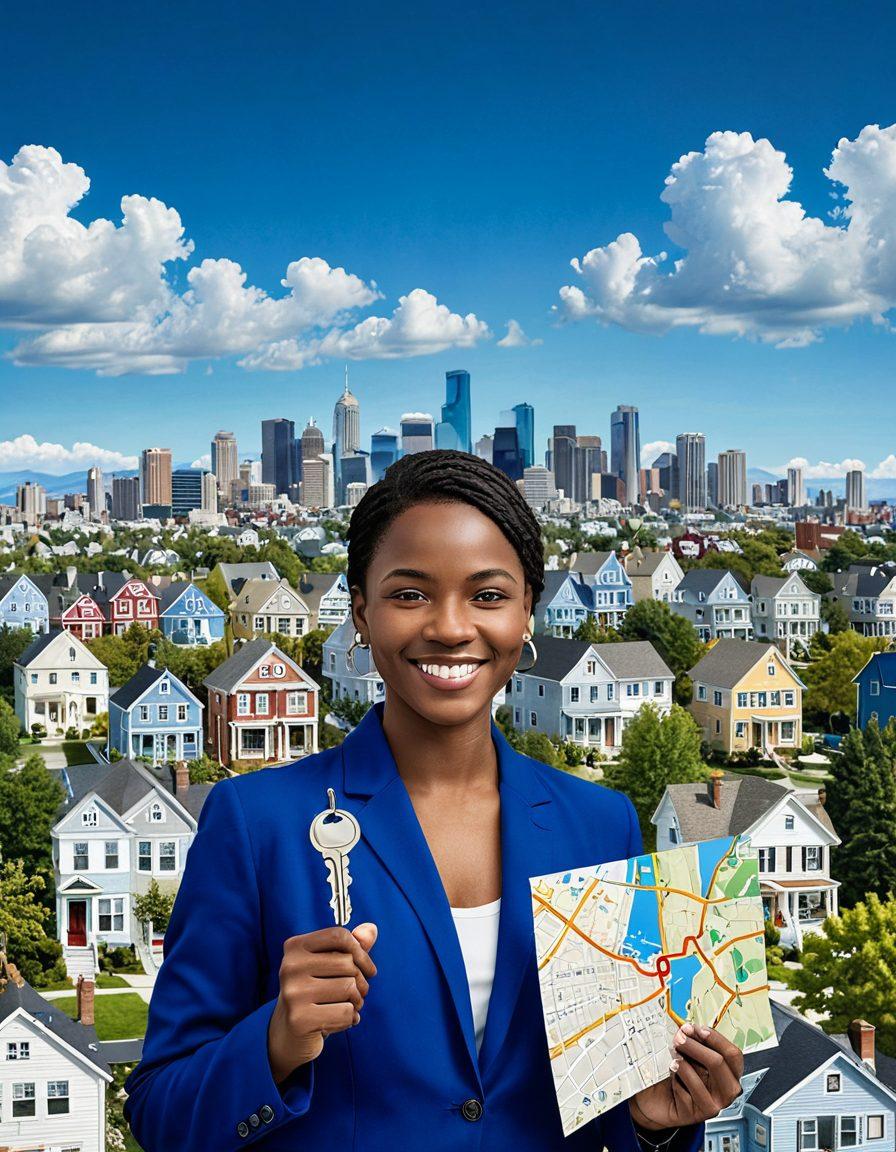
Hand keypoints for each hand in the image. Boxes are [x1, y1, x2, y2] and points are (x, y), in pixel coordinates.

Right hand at [267, 922, 377, 1083]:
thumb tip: (372, 928)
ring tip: (349, 1006)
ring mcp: (293, 993)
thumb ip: (351, 946)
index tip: (367, 969)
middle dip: (361, 981)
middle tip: (358, 993)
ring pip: (349, 988)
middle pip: (347, 963)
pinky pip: (345, 1012)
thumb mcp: (329, 965)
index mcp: (295, 946)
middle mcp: (289, 967)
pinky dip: (350, 1018)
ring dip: (357, 1001)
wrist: (288, 1033)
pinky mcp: (300, 1019)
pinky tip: (341, 1021)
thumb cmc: (314, 991)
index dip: (361, 952)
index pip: (339, 936)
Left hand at [630, 1023, 742, 1131]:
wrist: (664, 1099)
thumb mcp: (693, 1057)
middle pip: (717, 1062)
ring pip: (698, 1077)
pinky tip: (672, 1078)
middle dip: (694, 1046)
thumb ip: (697, 1044)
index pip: (733, 1054)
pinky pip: (684, 1091)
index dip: (715, 1038)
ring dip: (681, 1062)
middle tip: (678, 1038)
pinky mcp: (698, 1116)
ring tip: (673, 1059)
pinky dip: (675, 1080)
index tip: (697, 1029)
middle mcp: (727, 1092)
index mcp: (731, 1074)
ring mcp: (714, 1106)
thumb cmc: (682, 1075)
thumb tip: (689, 1030)